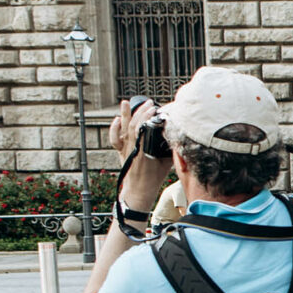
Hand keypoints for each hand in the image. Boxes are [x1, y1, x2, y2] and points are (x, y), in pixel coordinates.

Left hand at [110, 98, 165, 213]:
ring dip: (125, 114)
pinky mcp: (120, 151)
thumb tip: (178, 138)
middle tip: (149, 104)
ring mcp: (125, 149)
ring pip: (123, 128)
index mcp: (144, 150)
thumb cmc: (154, 179)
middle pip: (134, 124)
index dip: (147, 116)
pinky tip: (117, 119)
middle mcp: (133, 148)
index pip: (143, 128)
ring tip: (127, 102)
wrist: (139, 191)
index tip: (155, 109)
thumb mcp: (167, 164)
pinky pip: (114, 138)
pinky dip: (114, 127)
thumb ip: (170, 150)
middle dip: (141, 111)